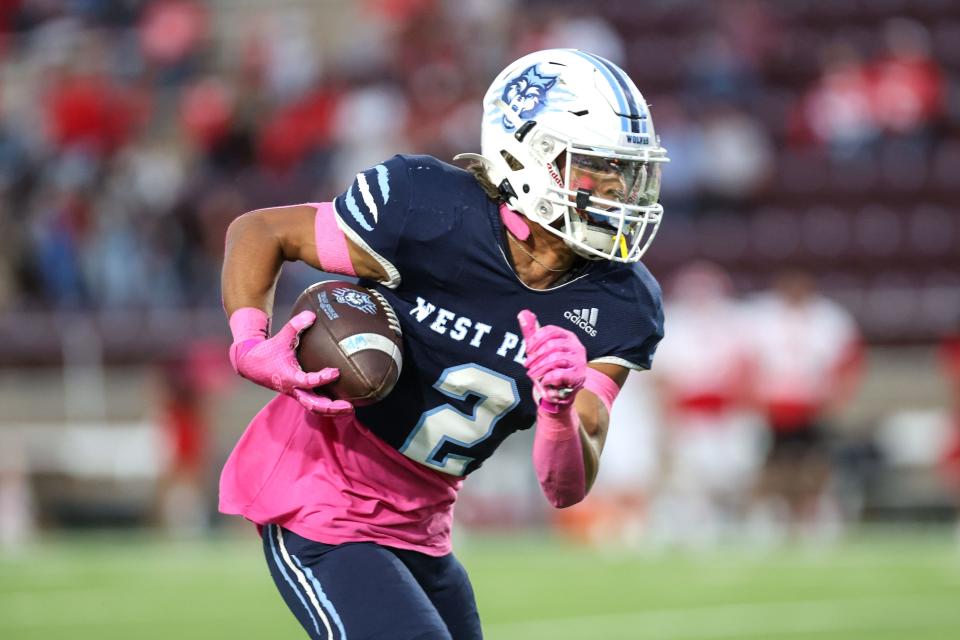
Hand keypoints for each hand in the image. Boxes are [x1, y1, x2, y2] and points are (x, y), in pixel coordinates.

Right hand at [229, 308, 351, 414]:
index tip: (336, 372)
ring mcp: (296, 393)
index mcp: (289, 377)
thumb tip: (311, 314)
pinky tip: (341, 406)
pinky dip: (326, 407)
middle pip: (314, 404)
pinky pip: (314, 404)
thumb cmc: (267, 351)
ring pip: (314, 408)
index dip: (322, 378)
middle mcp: (293, 388)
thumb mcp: (281, 337)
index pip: (308, 382)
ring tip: (350, 410)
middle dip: (332, 408)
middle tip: (350, 406)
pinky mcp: (299, 393)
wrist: (251, 364)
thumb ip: (295, 325)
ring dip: (332, 411)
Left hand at [517, 309, 586, 410]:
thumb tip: (523, 314)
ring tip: (532, 375)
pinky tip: (543, 381)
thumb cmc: (552, 367)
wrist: (563, 390)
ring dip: (540, 368)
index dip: (537, 339)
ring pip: (556, 359)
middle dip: (536, 356)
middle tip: (527, 365)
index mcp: (568, 336)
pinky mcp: (578, 376)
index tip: (528, 350)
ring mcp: (579, 361)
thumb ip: (533, 333)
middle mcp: (576, 346)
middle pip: (553, 345)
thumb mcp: (542, 349)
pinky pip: (560, 374)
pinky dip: (548, 378)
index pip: (551, 331)